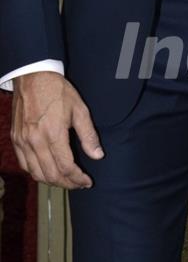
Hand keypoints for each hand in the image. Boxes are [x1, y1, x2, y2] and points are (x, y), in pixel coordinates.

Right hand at [11, 71, 103, 188]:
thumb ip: (88, 135)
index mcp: (53, 134)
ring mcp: (22, 141)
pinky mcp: (15, 139)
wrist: (33, 77)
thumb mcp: (80, 109)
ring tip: (65, 180)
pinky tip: (47, 171)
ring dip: (51, 181)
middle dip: (67, 184)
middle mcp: (35, 141)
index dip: (78, 179)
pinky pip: (24, 164)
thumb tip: (98, 155)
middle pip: (50, 175)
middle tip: (78, 184)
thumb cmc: (58, 91)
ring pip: (36, 173)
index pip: (66, 168)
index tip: (87, 182)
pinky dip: (36, 172)